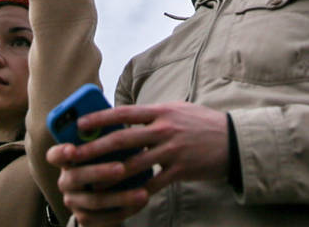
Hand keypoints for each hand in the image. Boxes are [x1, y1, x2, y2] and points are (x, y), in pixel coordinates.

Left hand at [47, 103, 228, 223]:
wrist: (233, 141)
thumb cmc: (202, 123)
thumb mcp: (178, 110)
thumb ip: (153, 114)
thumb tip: (126, 116)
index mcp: (161, 112)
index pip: (124, 113)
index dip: (100, 119)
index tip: (80, 125)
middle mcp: (164, 129)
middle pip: (122, 140)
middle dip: (95, 150)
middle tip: (75, 157)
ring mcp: (172, 150)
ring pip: (134, 165)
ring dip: (110, 175)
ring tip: (92, 183)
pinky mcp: (180, 170)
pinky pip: (153, 183)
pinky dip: (137, 192)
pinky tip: (123, 198)